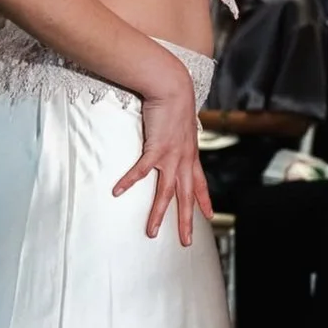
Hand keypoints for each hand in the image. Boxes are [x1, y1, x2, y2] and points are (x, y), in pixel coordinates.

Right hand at [113, 68, 212, 246]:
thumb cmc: (176, 100)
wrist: (173, 86)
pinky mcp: (157, 148)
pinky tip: (118, 191)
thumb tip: (175, 136)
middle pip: (186, 197)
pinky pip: (141, 170)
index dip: (204, 200)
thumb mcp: (183, 123)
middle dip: (186, 221)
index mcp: (191, 154)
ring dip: (158, 213)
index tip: (210, 215)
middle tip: (185, 241)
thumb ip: (180, 135)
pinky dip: (129, 181)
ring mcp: (171, 156)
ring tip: (151, 231)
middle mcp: (184, 159)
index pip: (200, 182)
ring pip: (166, 192)